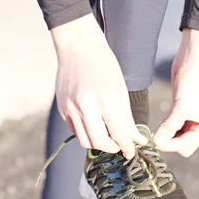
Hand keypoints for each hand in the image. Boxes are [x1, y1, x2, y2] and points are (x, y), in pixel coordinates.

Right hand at [51, 14, 146, 158]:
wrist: (78, 46)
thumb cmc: (104, 65)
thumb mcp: (121, 90)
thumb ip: (127, 118)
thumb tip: (136, 138)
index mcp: (105, 99)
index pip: (118, 133)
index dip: (127, 146)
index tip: (132, 152)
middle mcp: (85, 106)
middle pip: (99, 143)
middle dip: (112, 148)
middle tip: (120, 145)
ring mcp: (71, 109)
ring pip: (85, 141)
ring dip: (98, 144)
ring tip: (108, 136)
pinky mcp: (62, 109)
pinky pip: (75, 131)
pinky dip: (87, 133)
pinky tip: (94, 125)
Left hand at [154, 28, 198, 156]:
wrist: (192, 60)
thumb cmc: (193, 83)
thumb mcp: (181, 108)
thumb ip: (169, 127)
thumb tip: (157, 143)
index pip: (185, 145)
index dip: (169, 144)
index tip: (153, 142)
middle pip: (183, 146)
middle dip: (170, 143)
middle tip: (154, 137)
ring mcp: (193, 120)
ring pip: (177, 138)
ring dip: (166, 136)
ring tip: (154, 132)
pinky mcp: (183, 112)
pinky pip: (174, 128)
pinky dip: (166, 128)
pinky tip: (158, 125)